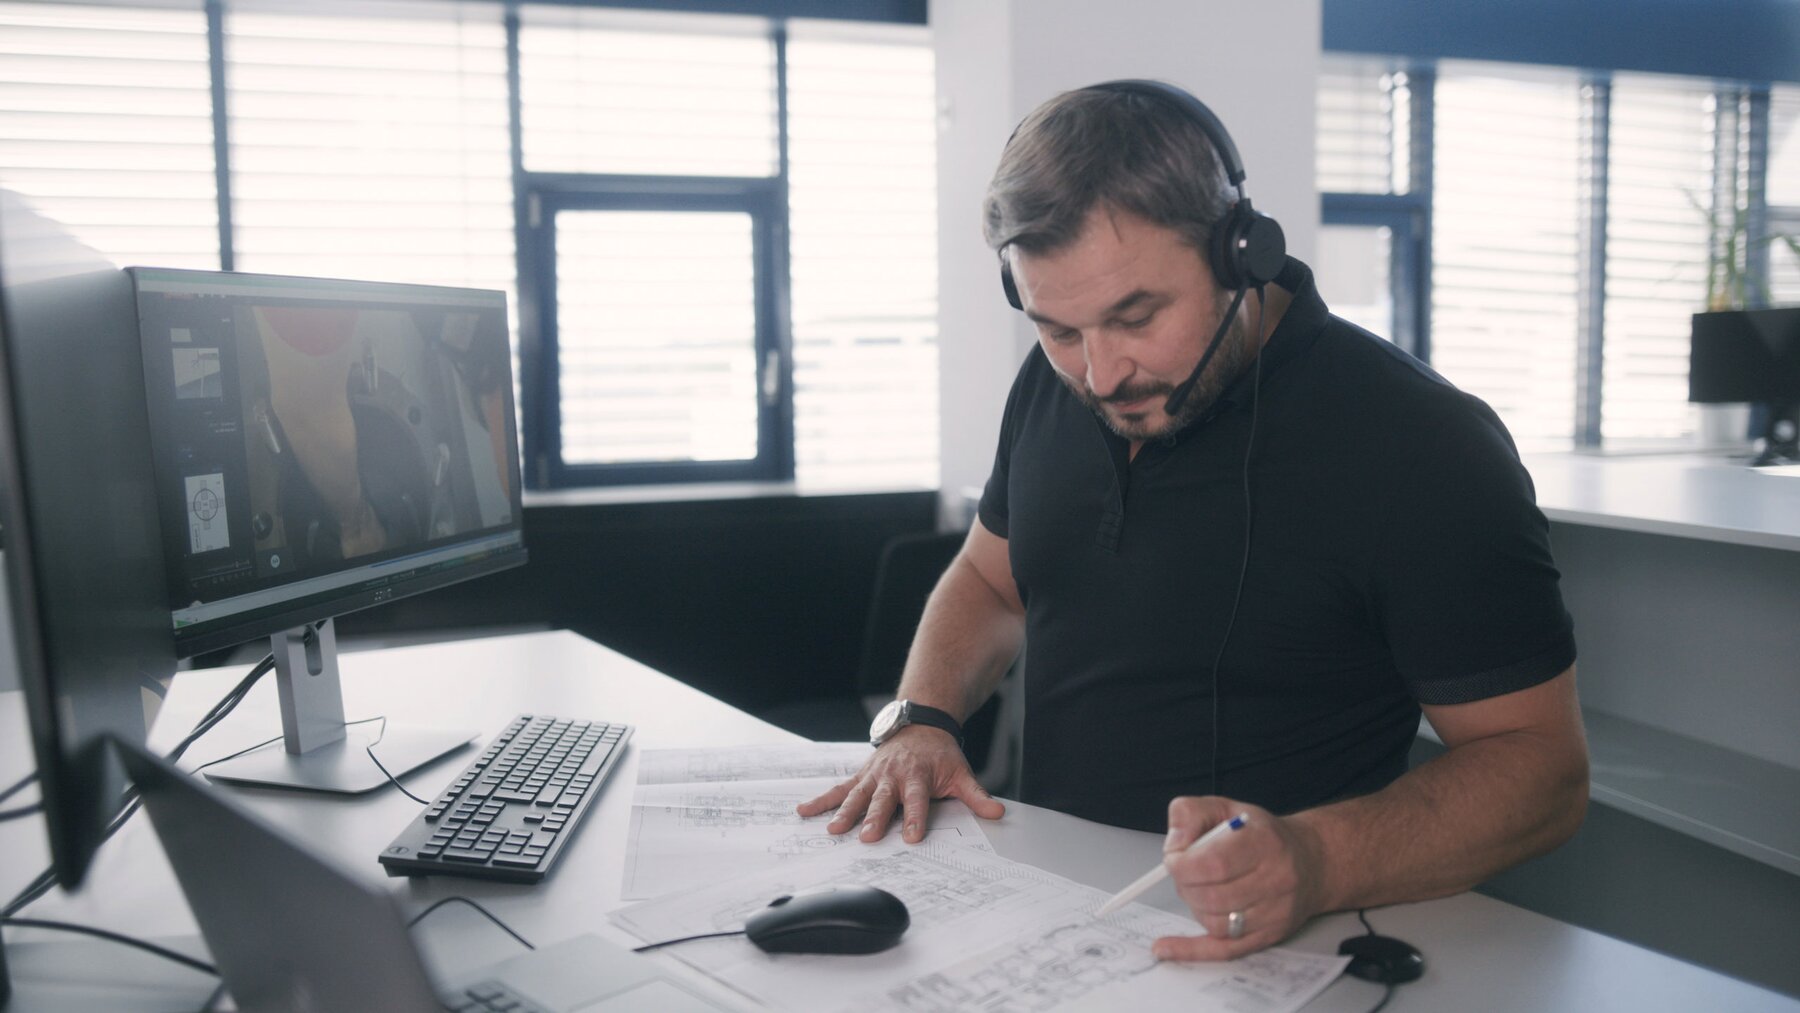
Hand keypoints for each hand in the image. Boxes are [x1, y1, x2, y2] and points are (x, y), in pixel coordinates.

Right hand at [796, 726, 1004, 842]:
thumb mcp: (961, 773)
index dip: (915, 818)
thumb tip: (998, 813)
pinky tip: (804, 812)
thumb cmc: (939, 755)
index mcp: (918, 776)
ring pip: (857, 795)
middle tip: (868, 837)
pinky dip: (821, 800)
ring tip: (834, 830)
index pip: (918, 800)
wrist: (919, 725)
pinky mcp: (861, 776)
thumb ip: (976, 796)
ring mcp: (874, 775)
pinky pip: (839, 789)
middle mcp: (893, 775)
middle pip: (884, 799)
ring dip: (845, 812)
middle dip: (875, 818)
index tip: (912, 838)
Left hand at [1151, 796, 1327, 960]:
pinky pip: (1225, 950)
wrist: (1310, 862)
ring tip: (1200, 888)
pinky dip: (1192, 950)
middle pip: (1213, 896)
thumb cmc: (1263, 835)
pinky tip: (1167, 948)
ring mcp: (1275, 913)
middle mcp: (1276, 880)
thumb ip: (1190, 813)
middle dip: (1186, 885)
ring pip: (1216, 923)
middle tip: (1185, 873)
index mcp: (1264, 843)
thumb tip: (1174, 844)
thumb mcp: (1225, 807)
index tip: (1173, 858)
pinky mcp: (1269, 936)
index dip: (1182, 864)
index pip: (1214, 862)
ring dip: (1195, 906)